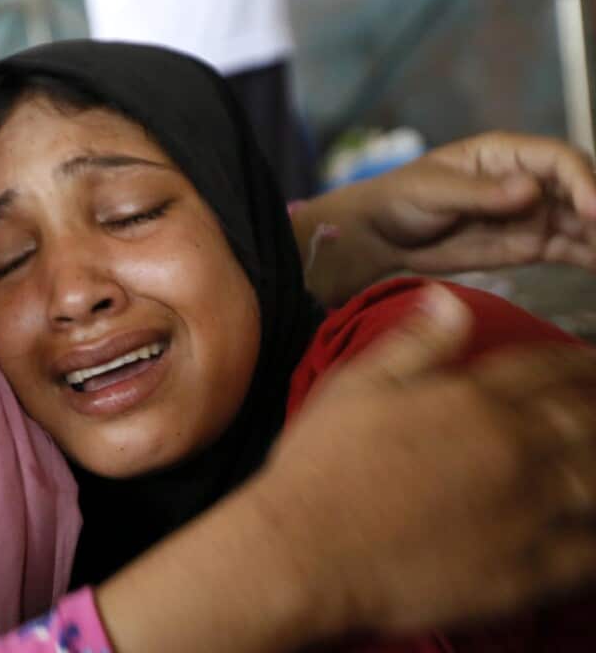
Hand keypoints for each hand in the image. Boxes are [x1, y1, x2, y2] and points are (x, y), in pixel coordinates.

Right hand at [251, 286, 595, 637]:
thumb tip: (452, 299)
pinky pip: (594, 548)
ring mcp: (529, 511)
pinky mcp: (531, 572)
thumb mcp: (354, 389)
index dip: (577, 362)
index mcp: (472, 400)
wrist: (305, 554)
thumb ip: (413, 345)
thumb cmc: (319, 469)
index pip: (545, 368)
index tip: (593, 360)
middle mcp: (513, 448)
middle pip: (586, 418)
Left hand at [367, 131, 595, 271]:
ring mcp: (534, 213)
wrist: (381, 235)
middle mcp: (531, 180)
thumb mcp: (433, 190)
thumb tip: (530, 190)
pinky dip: (594, 258)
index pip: (560, 161)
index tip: (594, 209)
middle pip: (583, 190)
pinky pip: (572, 249)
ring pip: (585, 222)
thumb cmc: (401, 198)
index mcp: (507, 154)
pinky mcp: (532, 244)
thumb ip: (479, 192)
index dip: (584, 182)